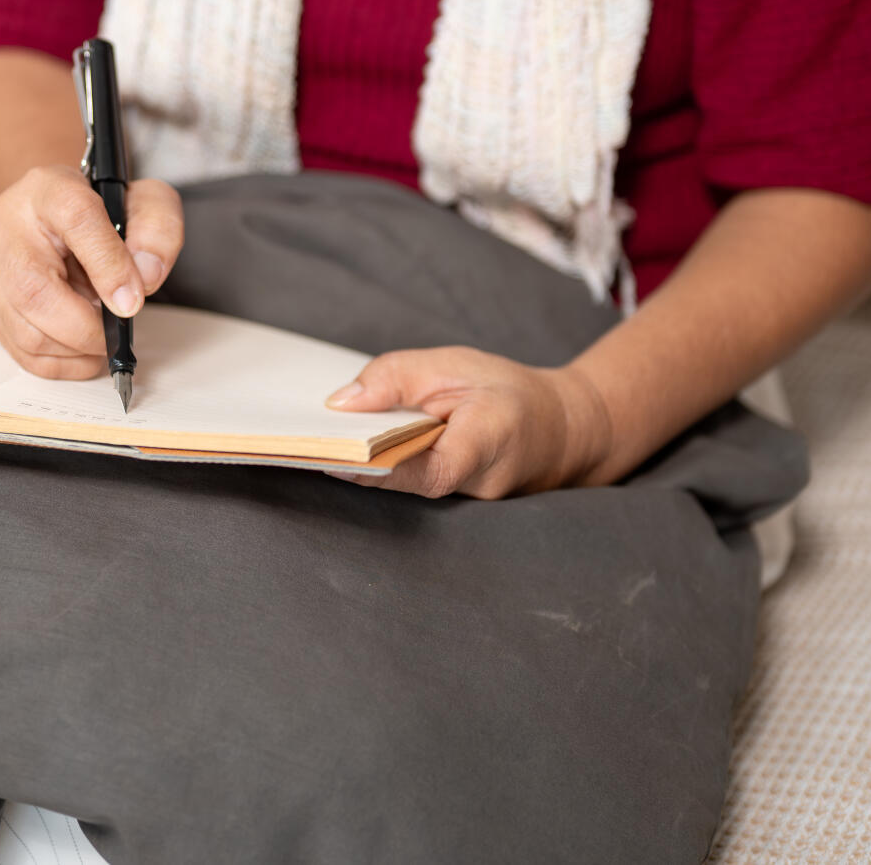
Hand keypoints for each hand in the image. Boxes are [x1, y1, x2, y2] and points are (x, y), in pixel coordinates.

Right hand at [0, 163, 183, 378]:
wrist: (56, 213)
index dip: (109, 266)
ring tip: (99, 335)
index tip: (132, 301)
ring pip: (24, 331)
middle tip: (116, 331)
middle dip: (86, 328)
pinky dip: (60, 362)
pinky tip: (82, 350)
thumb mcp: (144, 202)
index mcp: (50, 189)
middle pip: (34, 290)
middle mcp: (8, 225)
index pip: (77, 219)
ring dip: (74, 349)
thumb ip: (156, 231)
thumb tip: (144, 279)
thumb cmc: (99, 208)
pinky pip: (20, 351)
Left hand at [323, 347, 613, 498]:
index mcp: (489, 441)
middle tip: (309, 442)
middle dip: (361, 462)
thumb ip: (397, 377)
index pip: (429, 469)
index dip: (379, 467)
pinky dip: (385, 468)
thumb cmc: (507, 391)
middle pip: (409, 481)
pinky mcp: (456, 506)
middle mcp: (481, 484)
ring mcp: (471, 504)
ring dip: (369, 464)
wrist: (561, 428)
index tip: (333, 455)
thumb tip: (340, 403)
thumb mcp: (453, 364)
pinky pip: (413, 488)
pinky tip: (355, 449)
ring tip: (325, 439)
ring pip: (408, 487)